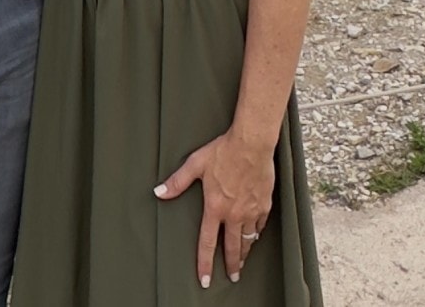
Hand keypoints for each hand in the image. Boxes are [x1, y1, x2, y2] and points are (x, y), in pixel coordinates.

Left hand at [155, 130, 274, 287]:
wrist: (251, 144)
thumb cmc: (224, 151)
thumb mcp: (196, 164)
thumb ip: (177, 181)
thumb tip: (159, 191)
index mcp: (215, 207)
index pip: (207, 242)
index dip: (204, 263)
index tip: (205, 279)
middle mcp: (234, 214)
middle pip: (233, 248)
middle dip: (232, 266)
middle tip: (232, 276)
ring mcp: (251, 210)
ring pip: (249, 239)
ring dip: (245, 252)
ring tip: (243, 261)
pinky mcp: (265, 204)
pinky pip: (261, 225)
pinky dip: (257, 232)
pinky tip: (256, 234)